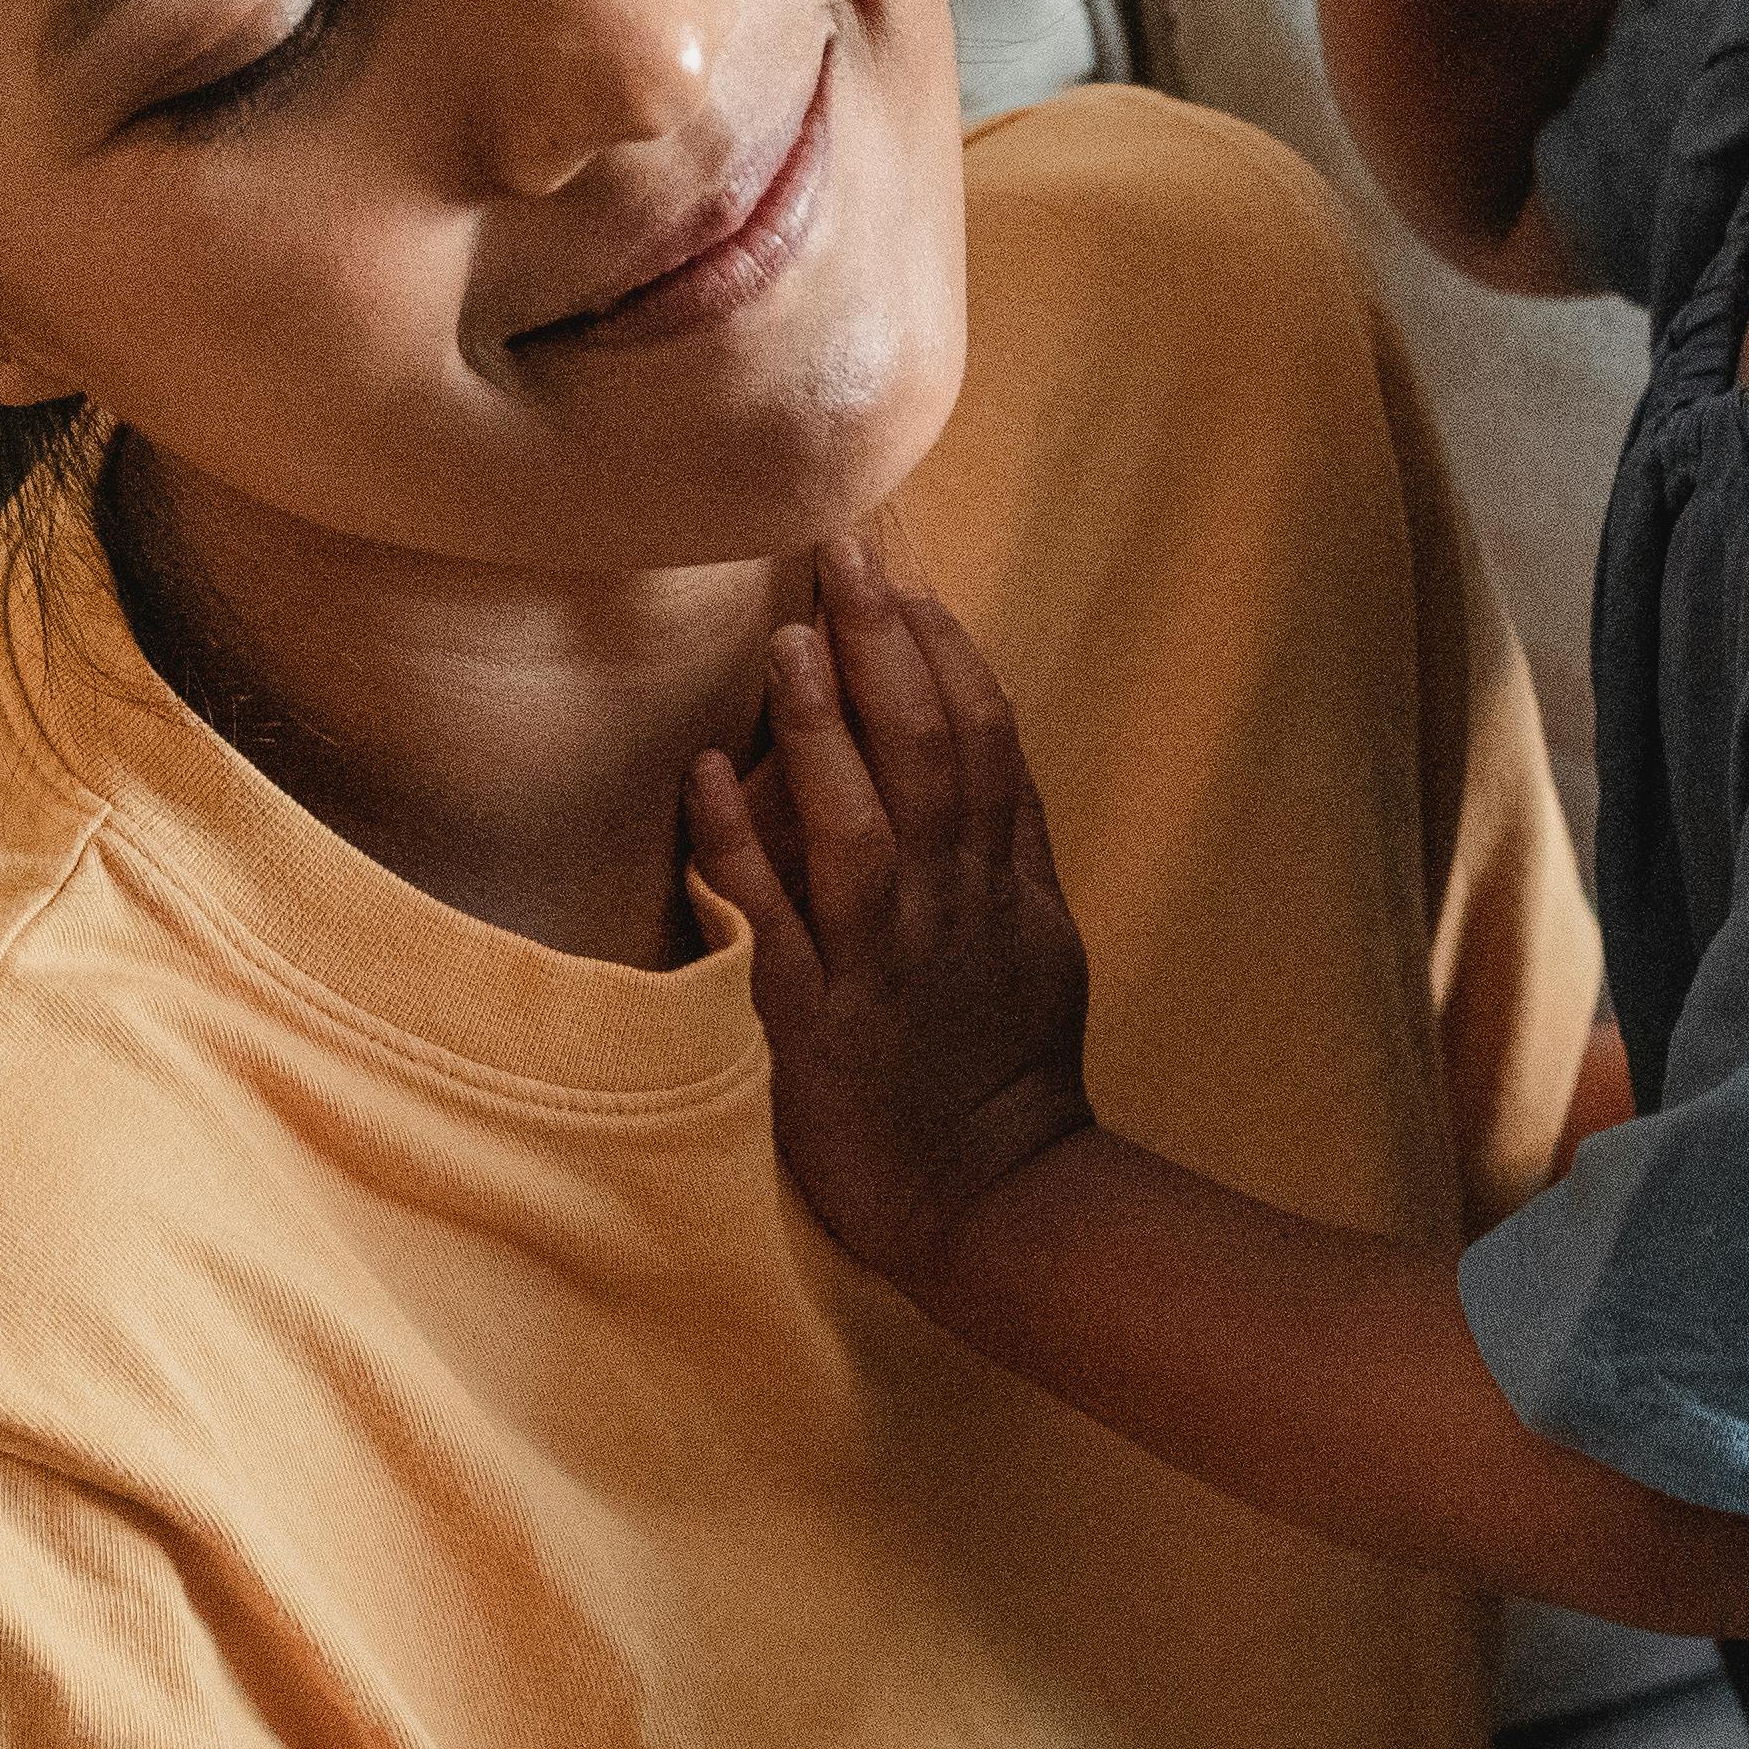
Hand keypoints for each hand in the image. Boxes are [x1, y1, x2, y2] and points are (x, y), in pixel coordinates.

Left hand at [685, 534, 1097, 1295]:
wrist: (995, 1198)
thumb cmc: (1007, 1068)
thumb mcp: (1042, 939)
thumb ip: (1011, 838)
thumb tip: (982, 730)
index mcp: (1003, 880)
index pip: (983, 736)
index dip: (945, 649)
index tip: (904, 575)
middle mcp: (950, 905)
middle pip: (927, 752)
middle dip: (886, 645)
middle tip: (840, 550)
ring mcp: (884, 963)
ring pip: (863, 823)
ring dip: (826, 727)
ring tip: (788, 637)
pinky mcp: (815, 1025)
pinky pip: (775, 923)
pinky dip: (741, 847)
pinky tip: (706, 776)